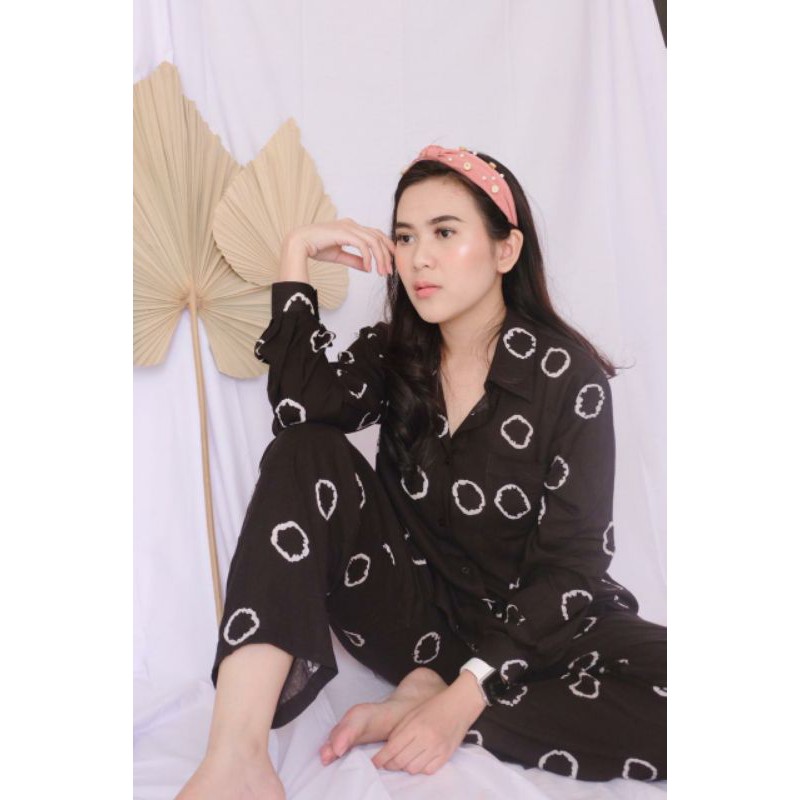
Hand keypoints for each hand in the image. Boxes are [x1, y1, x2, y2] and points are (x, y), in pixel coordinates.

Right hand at [288, 219, 395, 276]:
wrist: (298, 243)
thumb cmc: (315, 248)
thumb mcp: (339, 256)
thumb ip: (354, 260)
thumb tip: (368, 268)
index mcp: (351, 227)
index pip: (375, 234)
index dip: (386, 247)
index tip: (390, 262)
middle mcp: (352, 224)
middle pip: (378, 237)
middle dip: (387, 254)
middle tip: (389, 271)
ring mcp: (348, 227)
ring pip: (373, 241)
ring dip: (380, 258)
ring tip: (382, 272)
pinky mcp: (344, 232)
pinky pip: (362, 245)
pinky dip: (368, 257)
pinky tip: (368, 268)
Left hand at [370, 675, 485, 775]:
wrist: (459, 705)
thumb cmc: (434, 706)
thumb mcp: (413, 714)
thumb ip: (400, 730)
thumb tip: (388, 748)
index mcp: (415, 726)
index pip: (392, 749)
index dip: (380, 758)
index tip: (375, 762)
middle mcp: (426, 739)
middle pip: (401, 761)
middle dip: (390, 764)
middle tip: (387, 763)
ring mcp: (437, 749)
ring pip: (413, 769)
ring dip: (405, 767)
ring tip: (403, 760)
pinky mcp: (446, 755)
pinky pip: (428, 770)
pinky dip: (420, 768)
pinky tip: (418, 761)